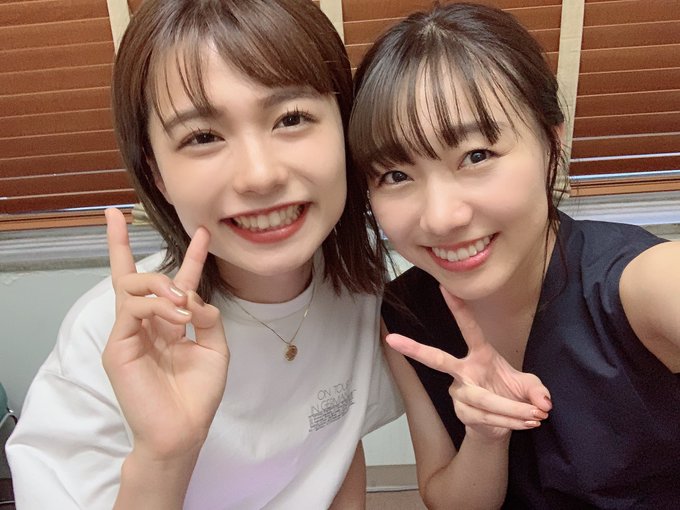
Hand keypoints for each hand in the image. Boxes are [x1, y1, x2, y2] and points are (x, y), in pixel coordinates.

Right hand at [102, 208, 228, 460]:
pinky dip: (157, 305)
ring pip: (131, 285)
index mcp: (170, 324)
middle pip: (131, 275)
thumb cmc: (198, 395)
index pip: (175, 282)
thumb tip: (193, 296)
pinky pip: (132, 308)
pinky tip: (178, 318)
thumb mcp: (215, 350)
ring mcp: (129, 333)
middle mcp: (147, 324)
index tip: (202, 231)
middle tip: (156, 254)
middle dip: (131, 249)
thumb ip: (207, 318)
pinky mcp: (118, 345)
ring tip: (184, 305)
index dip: (190, 256)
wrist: (183, 429)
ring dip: (162, 285)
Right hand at [386, 286, 550, 439]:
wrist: (503, 425)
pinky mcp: (462, 413)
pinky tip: (526, 421)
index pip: (467, 328)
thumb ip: (537, 390)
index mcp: (479, 354)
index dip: (457, 308)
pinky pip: (487, 417)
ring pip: (484, 400)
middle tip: (392, 339)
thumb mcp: (529, 387)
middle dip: (414, 348)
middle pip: (437, 359)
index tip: (444, 287)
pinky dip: (512, 421)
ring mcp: (459, 392)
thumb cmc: (511, 394)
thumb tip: (544, 402)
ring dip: (514, 410)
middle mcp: (463, 371)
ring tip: (536, 414)